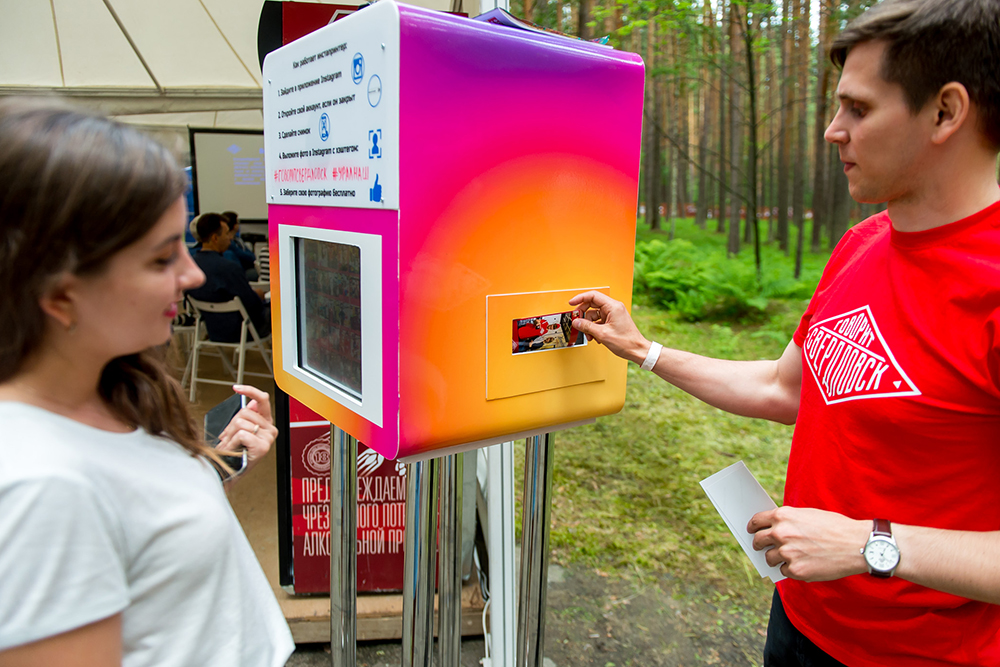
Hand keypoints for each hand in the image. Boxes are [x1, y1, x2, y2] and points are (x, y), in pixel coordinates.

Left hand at [216, 384, 277, 477]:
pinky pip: (242, 434)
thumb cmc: (235, 452)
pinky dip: (233, 442)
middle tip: (229, 437)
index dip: (250, 390)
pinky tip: (234, 449)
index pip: (262, 399)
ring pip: (241, 422)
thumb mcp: (240, 430)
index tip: (237, 388)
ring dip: (230, 434)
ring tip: (231, 445)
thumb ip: (248, 415)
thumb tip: (252, 401)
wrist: (230, 470)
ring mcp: (267, 438)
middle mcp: (270, 429)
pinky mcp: (262, 447)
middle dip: (231, 424)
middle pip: (245, 412)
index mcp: (266, 422)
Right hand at [568, 291, 648, 363]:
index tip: (571, 303)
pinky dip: (595, 328)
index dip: (580, 298)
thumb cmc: (626, 342)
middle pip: (592, 305)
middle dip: (583, 315)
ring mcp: (613, 314)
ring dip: (589, 325)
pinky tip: (595, 337)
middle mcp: (613, 308)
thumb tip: (576, 322)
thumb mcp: (602, 334)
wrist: (637, 350)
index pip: (593, 296)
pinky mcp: (613, 321)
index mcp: (613, 306)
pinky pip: (599, 321)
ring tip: (589, 335)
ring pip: (594, 315)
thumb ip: (587, 326)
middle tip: (577, 321)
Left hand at [747, 507, 869, 580]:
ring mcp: (787, 553)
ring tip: (787, 557)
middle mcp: (781, 533)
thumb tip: (772, 529)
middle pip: (758, 541)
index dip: (752, 527)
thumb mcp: (808, 515)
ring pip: (769, 558)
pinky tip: (803, 565)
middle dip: (758, 544)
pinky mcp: (796, 570)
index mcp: (783, 516)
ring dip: (775, 558)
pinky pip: (784, 571)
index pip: (756, 521)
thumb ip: (788, 521)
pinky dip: (790, 569)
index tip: (751, 530)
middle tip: (761, 547)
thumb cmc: (834, 527)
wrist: (856, 545)